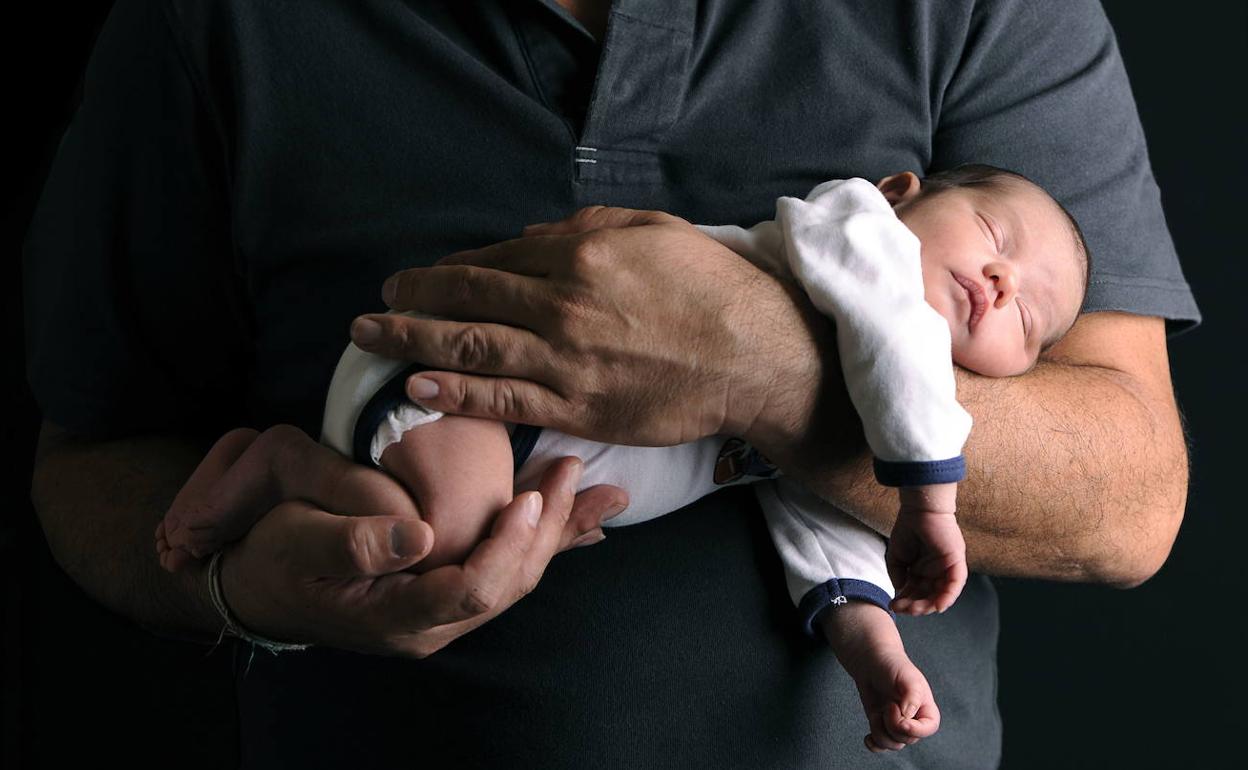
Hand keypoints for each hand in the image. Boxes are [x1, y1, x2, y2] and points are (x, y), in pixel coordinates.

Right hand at [175, 425, 621, 655]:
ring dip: (556, 532)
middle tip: (573, 470)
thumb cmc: (275, 559)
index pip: (472, 588)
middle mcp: (431, 625)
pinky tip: (583, 525)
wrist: (261, 586)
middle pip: (509, 584)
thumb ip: (354, 543)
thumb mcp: (297, 544)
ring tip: (599, 489)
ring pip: (515, 577)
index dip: (507, 545)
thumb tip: (419, 536)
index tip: (531, 497)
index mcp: (398, 617)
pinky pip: (505, 570)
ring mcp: (443, 613)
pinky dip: (543, 543)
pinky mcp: (447, 593)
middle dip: (549, 529)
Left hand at [346, 206, 826, 450]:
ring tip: (372, 342)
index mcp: (578, 256)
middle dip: (410, 303)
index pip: (492, 262)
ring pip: (471, 350)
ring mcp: (566, 363)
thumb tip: (532, 239)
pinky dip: (456, 393)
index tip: (418, 280)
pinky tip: (419, 387)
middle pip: (466, 301)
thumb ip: (587, 226)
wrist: (754, 355)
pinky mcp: (578, 409)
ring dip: (413, 344)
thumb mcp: (653, 230)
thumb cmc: (709, 288)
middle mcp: (561, 307)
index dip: (445, 271)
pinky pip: (503, 402)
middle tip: (375, 309)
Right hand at [886, 484, 967, 614]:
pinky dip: (947, 597)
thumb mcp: (896, 556)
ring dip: (927, 605)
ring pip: (941, 594)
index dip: (905, 602)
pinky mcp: (956, 563)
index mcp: (924, 571)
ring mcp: (948, 568)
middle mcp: (937, 572)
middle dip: (914, 606)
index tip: (892, 606)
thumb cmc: (908, 527)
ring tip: (912, 608)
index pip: (917, 593)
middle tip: (900, 609)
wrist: (919, 508)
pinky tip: (936, 606)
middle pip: (928, 597)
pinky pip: (955, 585)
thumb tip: (900, 590)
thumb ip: (897, 574)